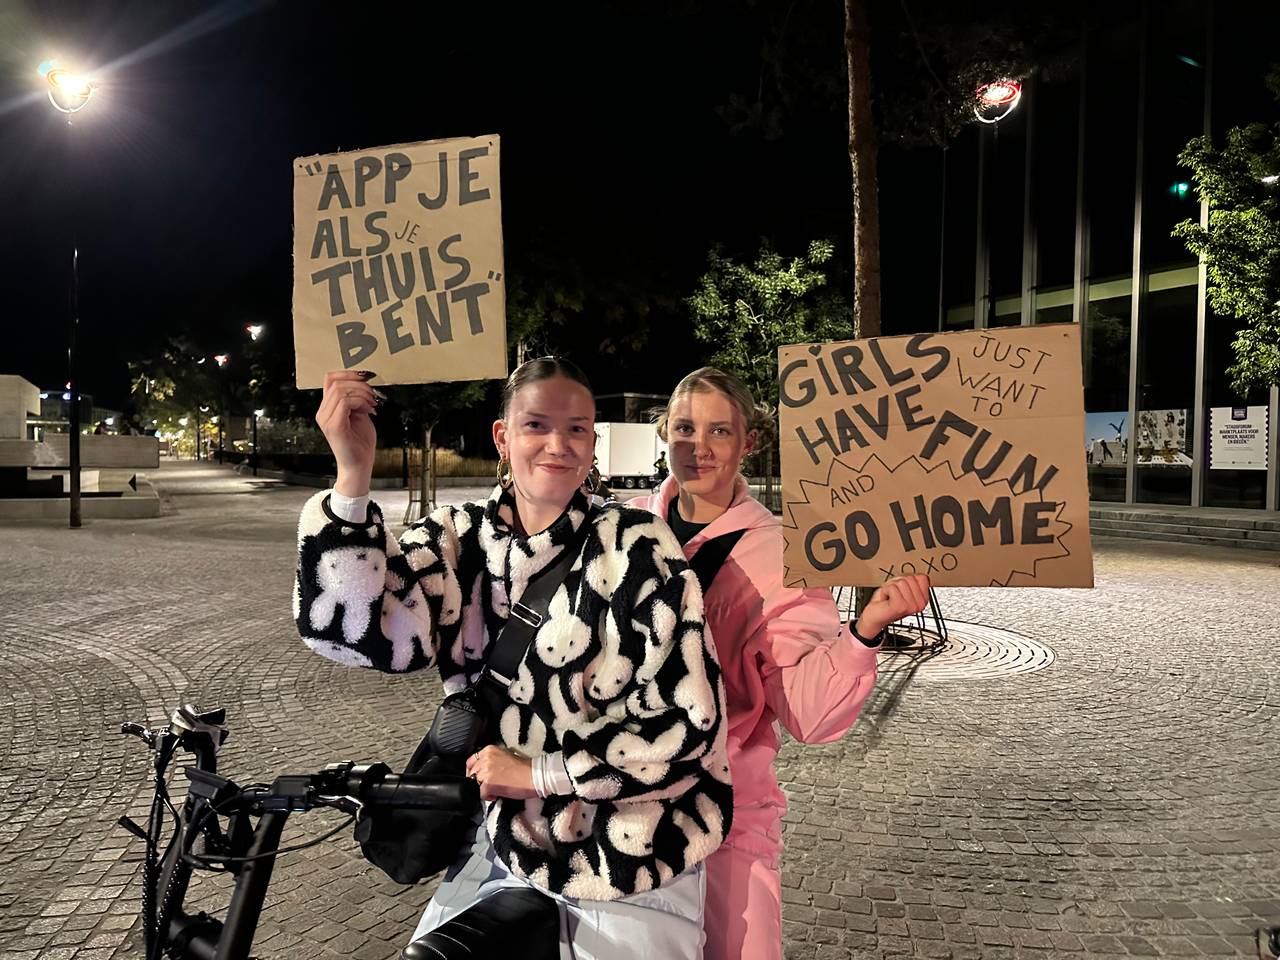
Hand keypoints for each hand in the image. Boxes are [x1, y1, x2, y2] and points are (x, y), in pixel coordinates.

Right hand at [315, 371, 378, 495]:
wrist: (360, 466)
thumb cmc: (360, 443)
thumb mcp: (360, 415)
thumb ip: (357, 399)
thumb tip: (364, 383)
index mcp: (328, 408)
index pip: (330, 379)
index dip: (348, 373)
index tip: (366, 376)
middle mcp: (323, 412)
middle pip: (335, 382)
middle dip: (359, 383)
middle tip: (374, 394)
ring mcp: (326, 419)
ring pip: (340, 390)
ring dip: (362, 393)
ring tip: (373, 404)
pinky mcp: (333, 426)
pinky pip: (345, 402)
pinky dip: (360, 402)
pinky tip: (369, 411)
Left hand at [466, 745, 535, 800]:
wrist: (535, 775)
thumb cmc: (525, 768)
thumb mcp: (505, 756)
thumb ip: (492, 760)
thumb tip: (484, 771)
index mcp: (489, 750)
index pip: (471, 761)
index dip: (472, 772)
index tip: (477, 778)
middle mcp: (485, 758)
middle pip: (471, 774)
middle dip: (478, 782)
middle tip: (488, 787)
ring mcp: (485, 771)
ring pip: (474, 784)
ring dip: (483, 790)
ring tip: (495, 791)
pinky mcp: (488, 784)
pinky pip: (481, 794)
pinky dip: (488, 797)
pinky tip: (497, 795)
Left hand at [853, 574, 930, 640]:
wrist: (875, 615)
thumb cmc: (887, 601)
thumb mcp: (904, 587)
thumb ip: (915, 581)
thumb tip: (923, 576)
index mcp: (924, 600)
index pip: (922, 577)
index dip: (907, 579)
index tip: (902, 590)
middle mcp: (920, 605)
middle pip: (911, 578)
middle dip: (898, 582)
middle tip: (894, 594)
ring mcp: (911, 606)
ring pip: (902, 582)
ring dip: (891, 587)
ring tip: (890, 597)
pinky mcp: (901, 606)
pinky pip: (892, 587)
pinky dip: (885, 590)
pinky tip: (886, 599)